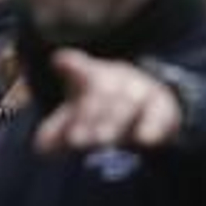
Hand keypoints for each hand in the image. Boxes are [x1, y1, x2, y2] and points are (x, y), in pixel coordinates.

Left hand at [33, 49, 182, 153]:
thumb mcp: (73, 122)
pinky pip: (161, 114)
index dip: (72, 65)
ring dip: (116, 120)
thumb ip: (54, 133)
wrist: (147, 108)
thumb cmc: (100, 113)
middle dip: (91, 113)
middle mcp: (119, 79)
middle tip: (77, 138)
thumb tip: (42, 145)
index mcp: (93, 77)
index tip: (60, 60)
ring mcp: (143, 91)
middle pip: (104, 90)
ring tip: (103, 140)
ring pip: (130, 101)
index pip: (81, 68)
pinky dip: (154, 126)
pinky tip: (145, 140)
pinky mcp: (163, 108)